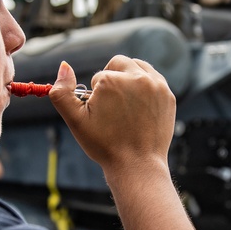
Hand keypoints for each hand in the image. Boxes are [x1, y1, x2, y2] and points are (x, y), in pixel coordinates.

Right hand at [50, 58, 174, 172]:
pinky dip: (146, 88)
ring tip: (126, 104)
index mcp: (112, 80)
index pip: (99, 76)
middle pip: (118, 64)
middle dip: (113, 79)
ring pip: (138, 67)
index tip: (102, 113)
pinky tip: (140, 106)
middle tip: (113, 106)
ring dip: (130, 78)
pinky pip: (154, 79)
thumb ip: (62, 92)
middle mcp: (137, 77)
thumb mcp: (75, 120)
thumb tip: (64, 65)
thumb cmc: (104, 145)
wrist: (137, 165)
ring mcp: (156, 85)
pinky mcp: (168, 95)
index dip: (96, 94)